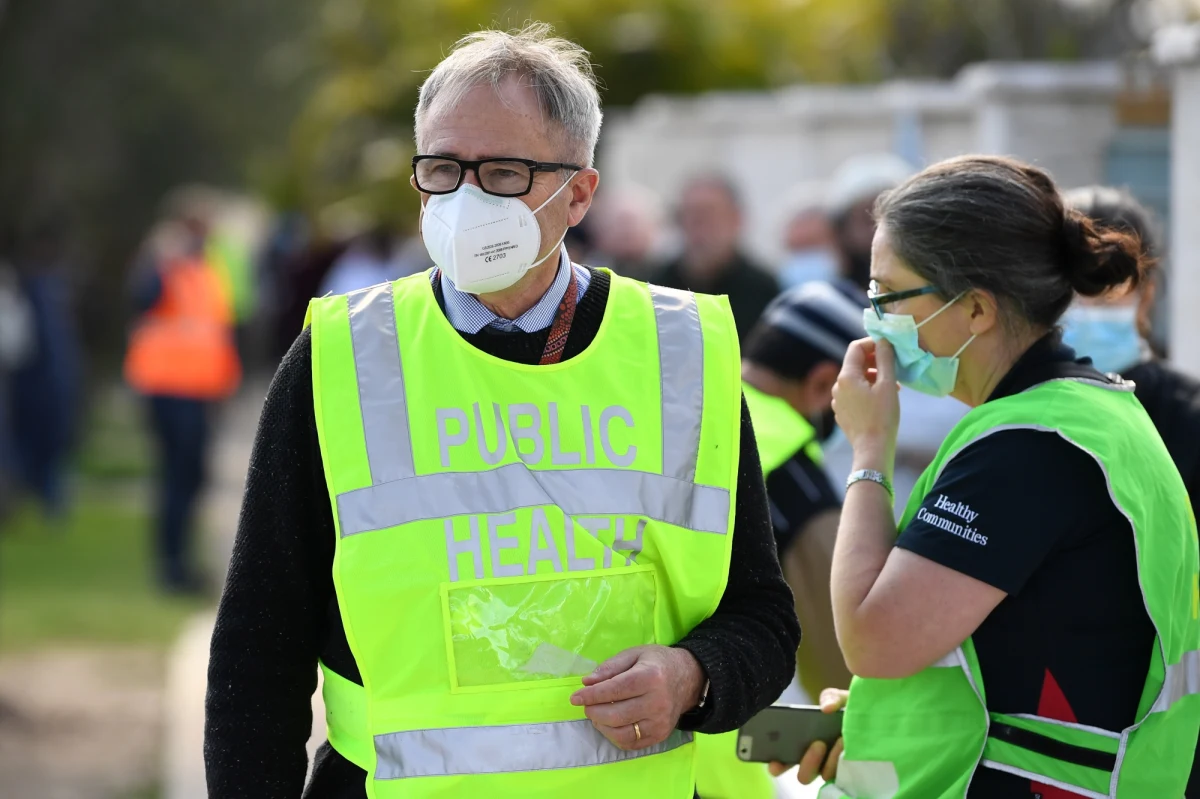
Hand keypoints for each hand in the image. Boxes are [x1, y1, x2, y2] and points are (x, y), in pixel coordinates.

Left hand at [569, 645, 703, 750]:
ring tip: (597, 714)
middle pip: (616, 715)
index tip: (575, 697)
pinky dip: (614, 736)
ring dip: (601, 725)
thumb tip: (587, 683)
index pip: (615, 690)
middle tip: (587, 705)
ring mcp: (660, 722)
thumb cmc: (657, 663)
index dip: (592, 695)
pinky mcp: (660, 735)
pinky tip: (609, 724)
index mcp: (651, 677)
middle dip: (594, 711)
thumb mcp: (634, 654)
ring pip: (621, 733)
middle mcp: (658, 702)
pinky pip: (630, 743)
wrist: (688, 678)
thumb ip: (610, 667)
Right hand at [768, 688, 847, 784]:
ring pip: (825, 775)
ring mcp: (835, 769)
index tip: (775, 762)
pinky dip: (845, 761)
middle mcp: (818, 761)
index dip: (776, 765)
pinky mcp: (852, 774)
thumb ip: (831, 697)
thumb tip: (825, 708)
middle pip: (804, 775)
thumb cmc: (855, 711)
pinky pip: (845, 776)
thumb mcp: (842, 699)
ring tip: (841, 740)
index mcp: (806, 744)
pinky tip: (850, 746)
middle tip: (818, 743)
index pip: (784, 761)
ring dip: (830, 760)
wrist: (881, 718)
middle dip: (807, 761)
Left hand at [832, 338, 899, 468]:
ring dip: (874, 377)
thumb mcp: (887, 384)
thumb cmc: (882, 416)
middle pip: (855, 364)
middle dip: (875, 362)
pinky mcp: (842, 412)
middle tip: (894, 368)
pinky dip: (868, 390)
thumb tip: (883, 341)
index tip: (889, 348)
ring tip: (893, 386)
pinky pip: (854, 393)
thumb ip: (885, 359)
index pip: (856, 348)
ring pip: (856, 379)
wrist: (872, 449)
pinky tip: (883, 399)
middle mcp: (837, 386)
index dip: (873, 344)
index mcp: (846, 377)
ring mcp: (838, 400)